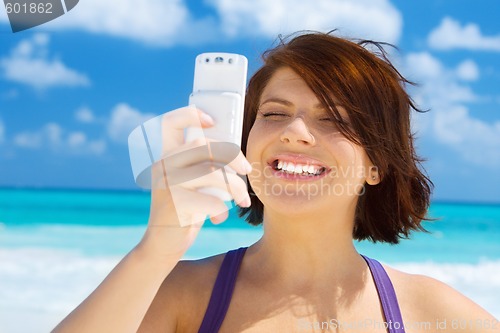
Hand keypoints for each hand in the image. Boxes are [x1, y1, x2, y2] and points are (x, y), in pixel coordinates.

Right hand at [139, 106, 251, 257]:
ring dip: (236, 187)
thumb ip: (201, 164)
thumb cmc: (185, 210)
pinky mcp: (173, 203)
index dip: (190, 114)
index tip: (213, 120)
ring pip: (213, 172)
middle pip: (204, 144)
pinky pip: (211, 200)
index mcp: (164, 155)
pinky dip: (222, 210)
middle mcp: (161, 164)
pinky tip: (219, 218)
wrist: (162, 246)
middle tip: (247, 171)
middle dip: (233, 156)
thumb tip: (235, 152)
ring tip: (242, 200)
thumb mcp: (190, 182)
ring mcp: (165, 183)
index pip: (169, 122)